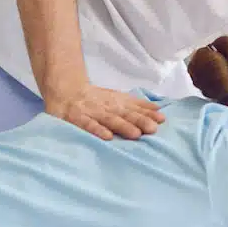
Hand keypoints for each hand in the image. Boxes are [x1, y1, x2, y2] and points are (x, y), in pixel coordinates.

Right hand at [45, 83, 165, 140]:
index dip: (148, 114)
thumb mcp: (117, 98)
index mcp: (117, 102)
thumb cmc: (95, 99)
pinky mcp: (77, 118)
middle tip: (153, 129)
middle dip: (140, 121)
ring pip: (110, 119)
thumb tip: (159, 111)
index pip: (135, 108)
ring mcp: (92, 112)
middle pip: (126, 114)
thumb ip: (136, 105)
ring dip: (124, 126)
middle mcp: (107, 107)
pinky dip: (98, 130)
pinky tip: (108, 137)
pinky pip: (88, 125)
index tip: (162, 120)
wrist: (65, 90)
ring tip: (136, 134)